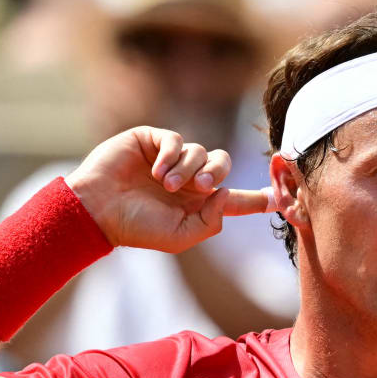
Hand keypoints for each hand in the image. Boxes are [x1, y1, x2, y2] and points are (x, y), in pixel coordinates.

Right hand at [65, 127, 270, 252]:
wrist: (97, 209)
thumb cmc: (136, 227)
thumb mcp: (180, 237)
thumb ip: (211, 221)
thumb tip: (228, 192)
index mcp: (197, 204)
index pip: (234, 199)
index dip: (257, 198)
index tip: (279, 197)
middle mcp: (188, 179)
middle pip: (222, 165)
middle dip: (217, 173)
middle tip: (201, 186)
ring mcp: (170, 159)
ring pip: (200, 151)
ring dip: (187, 169)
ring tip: (165, 184)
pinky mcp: (152, 141)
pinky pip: (176, 140)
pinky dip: (171, 155)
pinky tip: (156, 171)